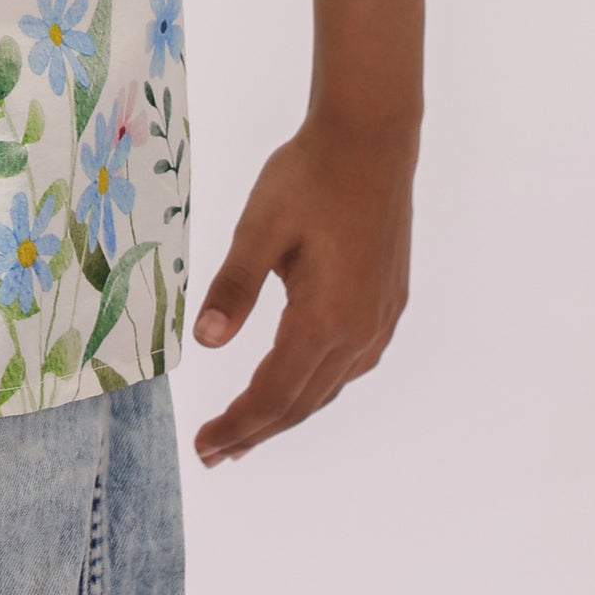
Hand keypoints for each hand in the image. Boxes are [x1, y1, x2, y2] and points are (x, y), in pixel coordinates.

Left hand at [189, 112, 418, 465]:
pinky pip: (351, 365)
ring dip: (287, 413)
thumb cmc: (310, 176)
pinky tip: (300, 383)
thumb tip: (205, 342)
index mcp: (324, 317)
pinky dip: (317, 386)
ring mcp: (380, 320)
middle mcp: (359, 331)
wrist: (371, 140)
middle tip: (217, 454)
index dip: (237, 425)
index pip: (273, 394)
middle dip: (257, 431)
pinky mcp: (389, 304)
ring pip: (329, 388)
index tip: (205, 447)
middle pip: (302, 402)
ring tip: (250, 430)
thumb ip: (234, 286)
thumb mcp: (260, 226)